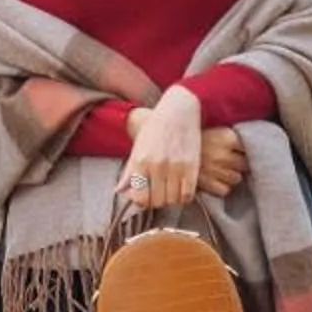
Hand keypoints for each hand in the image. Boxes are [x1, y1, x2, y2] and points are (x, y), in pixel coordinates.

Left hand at [121, 90, 202, 208]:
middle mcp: (158, 165)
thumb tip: (118, 191)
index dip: (141, 201)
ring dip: (170, 199)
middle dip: (156, 201)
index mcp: (141, 161)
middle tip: (158, 192)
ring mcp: (176, 166)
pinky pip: (187, 194)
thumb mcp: (138, 147)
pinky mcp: (192, 165)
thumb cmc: (155, 128)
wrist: (179, 110)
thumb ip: (129, 172)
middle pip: (157, 201)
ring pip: (173, 200)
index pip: (140, 197)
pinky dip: (184, 196)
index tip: (145, 196)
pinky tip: (181, 187)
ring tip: (169, 189)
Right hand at [197, 126, 247, 199]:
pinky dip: (222, 187)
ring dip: (232, 176)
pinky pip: (225, 190)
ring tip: (223, 171)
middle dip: (240, 164)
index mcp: (226, 136)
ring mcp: (215, 170)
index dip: (246, 151)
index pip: (249, 147)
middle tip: (233, 162)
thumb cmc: (194, 139)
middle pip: (245, 165)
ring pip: (237, 179)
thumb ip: (231, 137)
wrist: (170, 148)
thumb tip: (251, 146)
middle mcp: (223, 154)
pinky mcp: (208, 184)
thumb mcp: (214, 130)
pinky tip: (215, 180)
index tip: (242, 151)